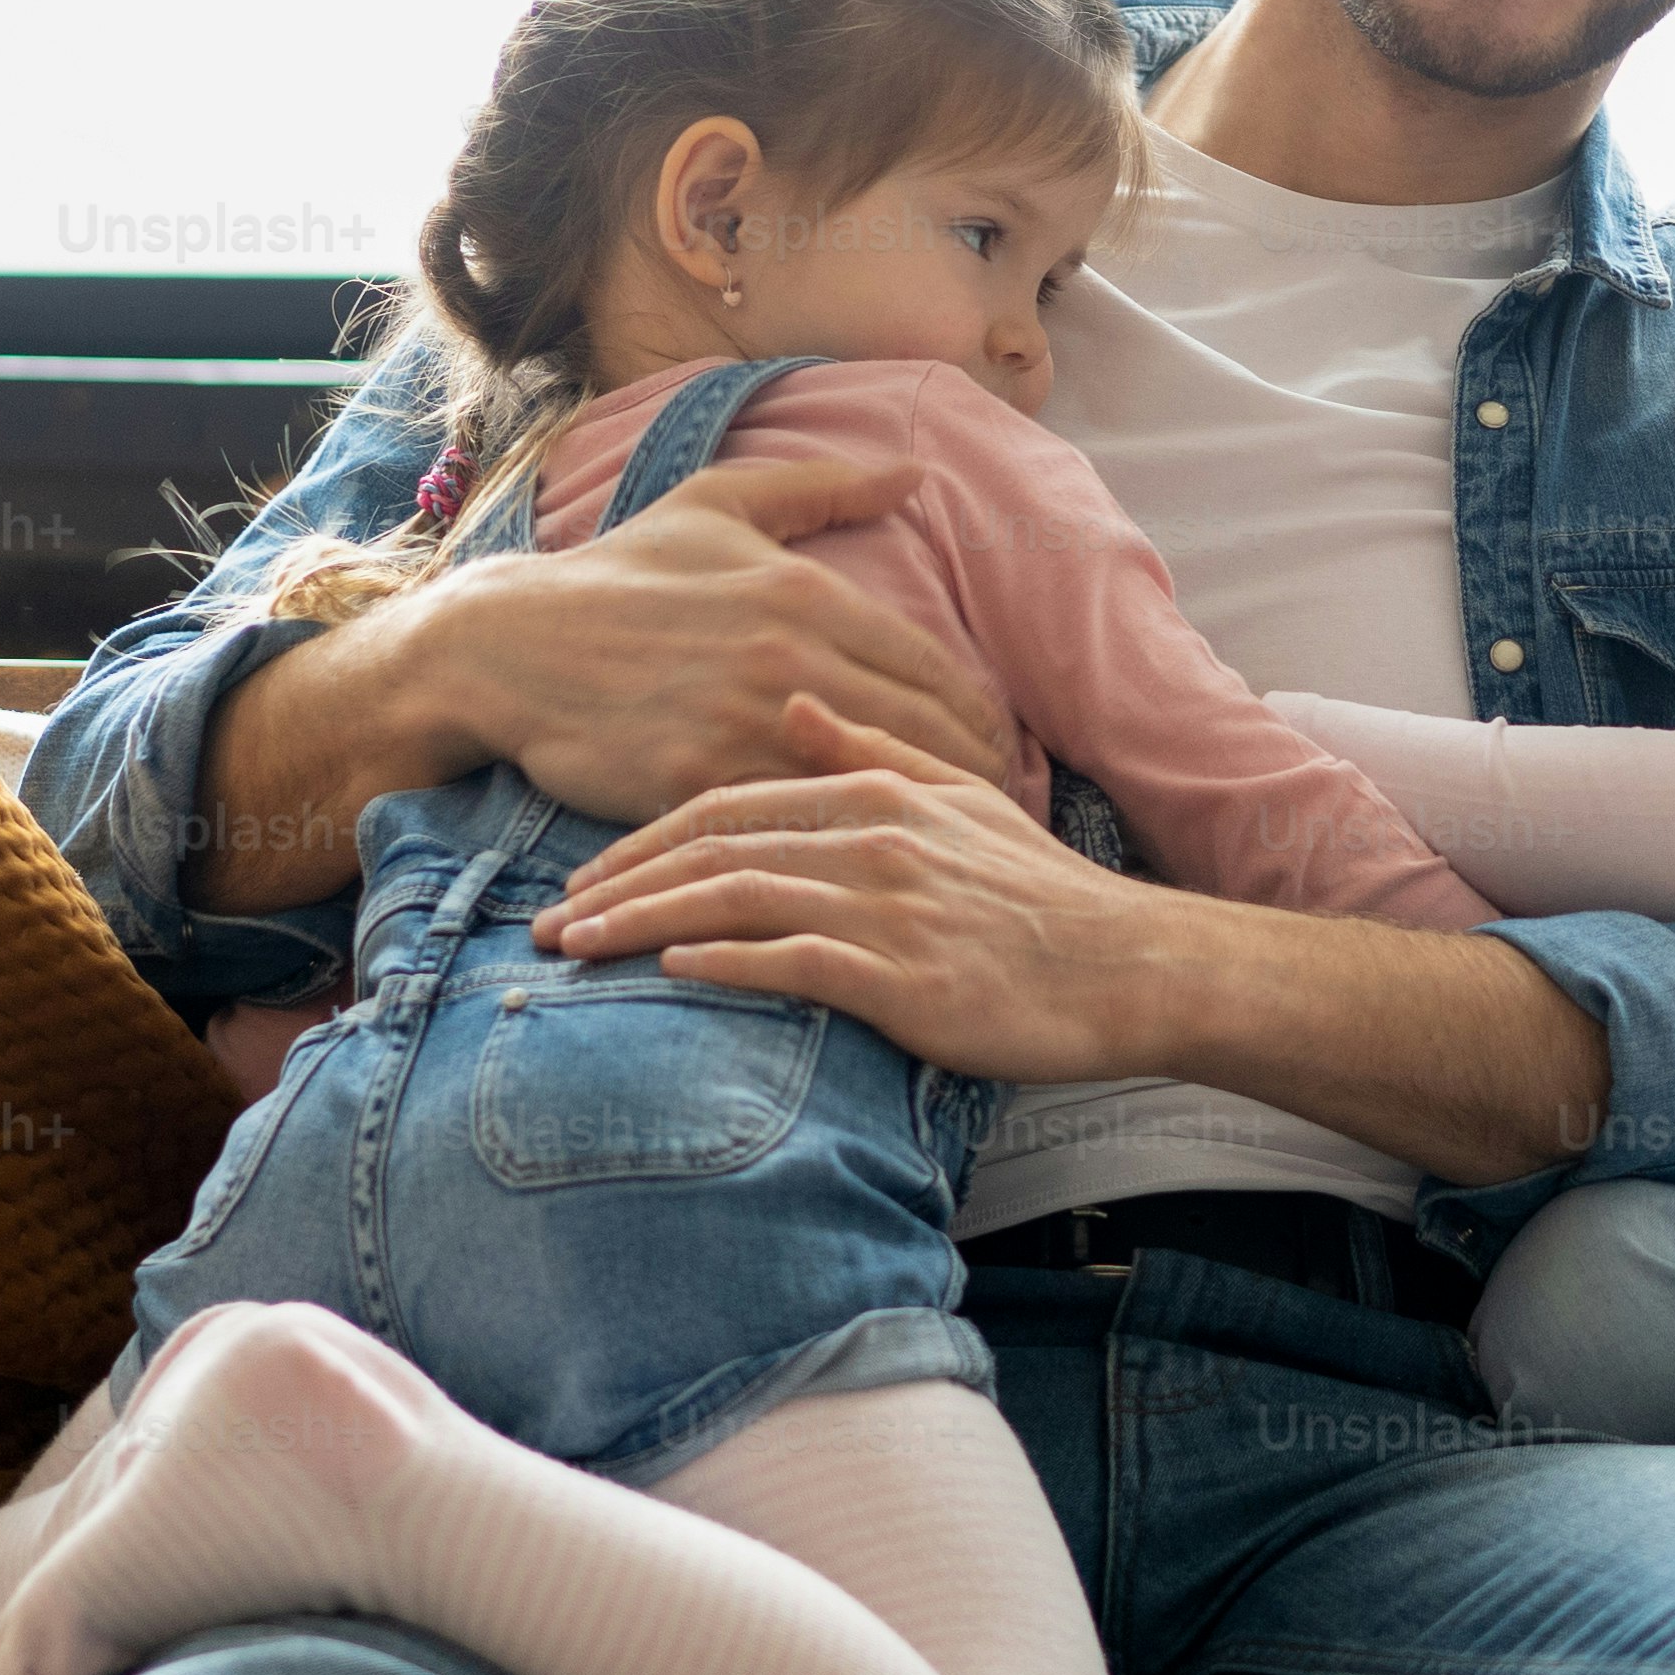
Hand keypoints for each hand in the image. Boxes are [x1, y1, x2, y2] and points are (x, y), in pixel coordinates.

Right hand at [184, 455, 1010, 905]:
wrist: (510, 645)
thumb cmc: (622, 573)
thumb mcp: (719, 505)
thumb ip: (824, 486)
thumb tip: (915, 472)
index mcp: (808, 593)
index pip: (941, 674)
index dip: (989, 726)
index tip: (1011, 759)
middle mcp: (791, 657)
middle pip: (929, 737)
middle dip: (981, 785)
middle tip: (1006, 822)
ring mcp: (745, 722)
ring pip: (871, 787)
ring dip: (923, 826)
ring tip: (958, 859)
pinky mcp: (699, 779)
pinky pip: (793, 821)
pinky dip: (838, 847)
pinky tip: (869, 873)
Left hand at [541, 697, 1614, 1181]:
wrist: (1127, 968)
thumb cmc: (1036, 901)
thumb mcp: (959, 801)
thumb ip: (875, 747)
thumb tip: (801, 702)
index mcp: (876, 788)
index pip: (729, 798)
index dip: (645, 834)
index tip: (585, 874)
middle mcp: (870, 833)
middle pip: (710, 843)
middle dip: (617, 881)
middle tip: (547, 921)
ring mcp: (886, 902)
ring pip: (733, 898)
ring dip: (642, 924)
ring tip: (576, 953)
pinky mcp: (902, 971)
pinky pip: (790, 962)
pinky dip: (722, 961)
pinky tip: (667, 971)